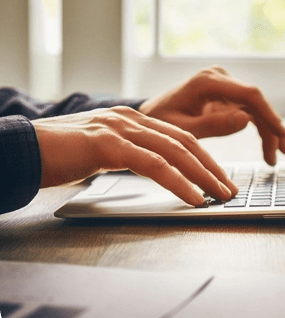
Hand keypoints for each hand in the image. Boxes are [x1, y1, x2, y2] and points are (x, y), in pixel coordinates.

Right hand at [32, 106, 237, 204]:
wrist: (20, 149)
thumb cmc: (58, 154)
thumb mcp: (101, 150)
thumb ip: (127, 153)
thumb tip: (153, 169)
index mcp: (131, 120)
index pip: (179, 137)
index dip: (204, 158)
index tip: (219, 177)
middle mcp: (130, 119)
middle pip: (185, 142)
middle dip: (212, 167)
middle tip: (230, 188)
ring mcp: (119, 129)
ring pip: (175, 151)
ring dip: (203, 176)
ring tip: (221, 195)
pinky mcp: (108, 145)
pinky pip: (153, 164)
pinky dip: (178, 182)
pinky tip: (194, 197)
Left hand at [138, 66, 284, 165]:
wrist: (151, 114)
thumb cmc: (161, 121)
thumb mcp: (183, 129)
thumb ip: (213, 126)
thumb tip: (246, 120)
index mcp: (207, 82)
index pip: (249, 95)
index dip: (269, 114)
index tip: (282, 134)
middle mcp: (219, 78)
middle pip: (256, 102)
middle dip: (271, 128)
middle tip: (281, 154)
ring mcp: (224, 85)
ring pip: (255, 108)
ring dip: (268, 131)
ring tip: (274, 157)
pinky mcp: (226, 95)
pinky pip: (248, 111)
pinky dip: (258, 129)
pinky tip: (267, 147)